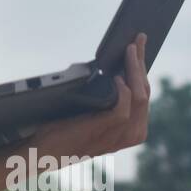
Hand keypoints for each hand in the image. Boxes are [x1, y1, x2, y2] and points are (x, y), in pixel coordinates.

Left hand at [35, 32, 150, 158]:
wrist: (46, 150)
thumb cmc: (68, 128)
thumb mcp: (96, 113)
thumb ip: (110, 99)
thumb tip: (114, 66)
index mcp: (134, 129)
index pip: (145, 93)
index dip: (143, 68)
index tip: (140, 45)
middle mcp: (133, 134)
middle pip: (144, 92)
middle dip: (141, 63)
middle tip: (138, 40)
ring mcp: (120, 135)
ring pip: (138, 96)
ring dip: (134, 70)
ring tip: (129, 50)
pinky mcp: (105, 131)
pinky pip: (123, 109)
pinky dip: (123, 91)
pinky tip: (117, 77)